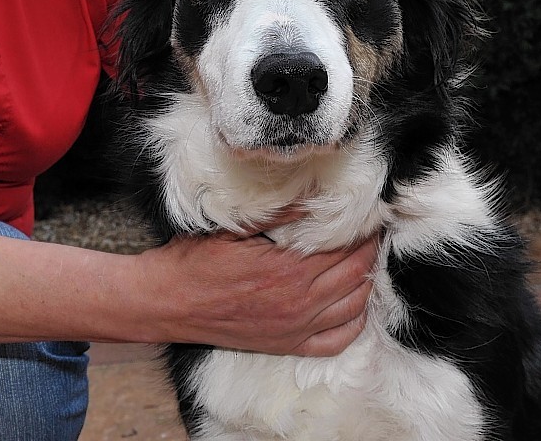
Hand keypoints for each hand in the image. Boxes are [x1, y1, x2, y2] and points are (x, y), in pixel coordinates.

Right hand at [139, 230, 378, 356]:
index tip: (370, 214)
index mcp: (288, 270)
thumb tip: (312, 194)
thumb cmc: (195, 262)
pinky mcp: (286, 345)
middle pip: (354, 274)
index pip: (344, 247)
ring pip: (352, 306)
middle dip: (369, 251)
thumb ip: (276, 212)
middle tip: (373, 232)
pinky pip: (335, 341)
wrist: (167, 303)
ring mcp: (294, 328)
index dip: (362, 230)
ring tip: (366, 260)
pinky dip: (354, 323)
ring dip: (366, 282)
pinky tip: (356, 306)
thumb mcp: (234, 227)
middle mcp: (298, 302)